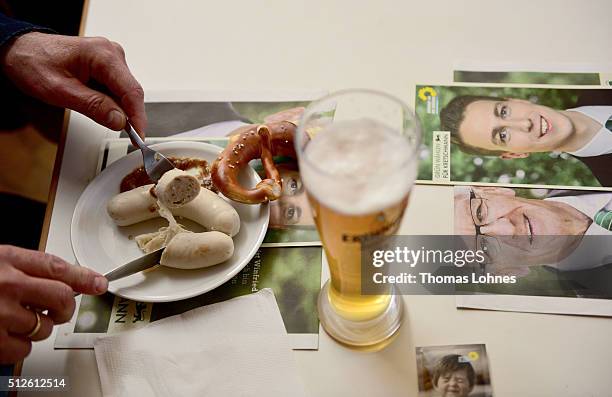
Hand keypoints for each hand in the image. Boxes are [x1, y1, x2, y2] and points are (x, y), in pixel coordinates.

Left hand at [0, 32, 146, 135]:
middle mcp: (111, 53)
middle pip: (131, 92)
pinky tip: (96, 106)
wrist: (20, 51)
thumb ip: (93, 106)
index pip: (131, 90)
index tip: (139, 136)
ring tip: (95, 113)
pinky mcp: (107, 66)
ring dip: (117, 109)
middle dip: (128, 116)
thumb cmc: (34, 63)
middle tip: (124, 136)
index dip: (138, 117)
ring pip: (124, 93)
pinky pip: (117, 89)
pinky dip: (111, 103)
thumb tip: (120, 120)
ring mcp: (110, 59)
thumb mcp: (61, 91)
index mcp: (103, 55)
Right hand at [0, 245, 107, 363]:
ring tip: (14, 319)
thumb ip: (26, 268)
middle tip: (59, 310)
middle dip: (65, 307)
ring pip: (44, 326)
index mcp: (5, 260)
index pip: (57, 266)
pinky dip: (18, 345)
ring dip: (38, 327)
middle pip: (60, 297)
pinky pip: (23, 348)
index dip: (84, 276)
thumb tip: (67, 280)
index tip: (100, 283)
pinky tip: (3, 334)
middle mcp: (5, 285)